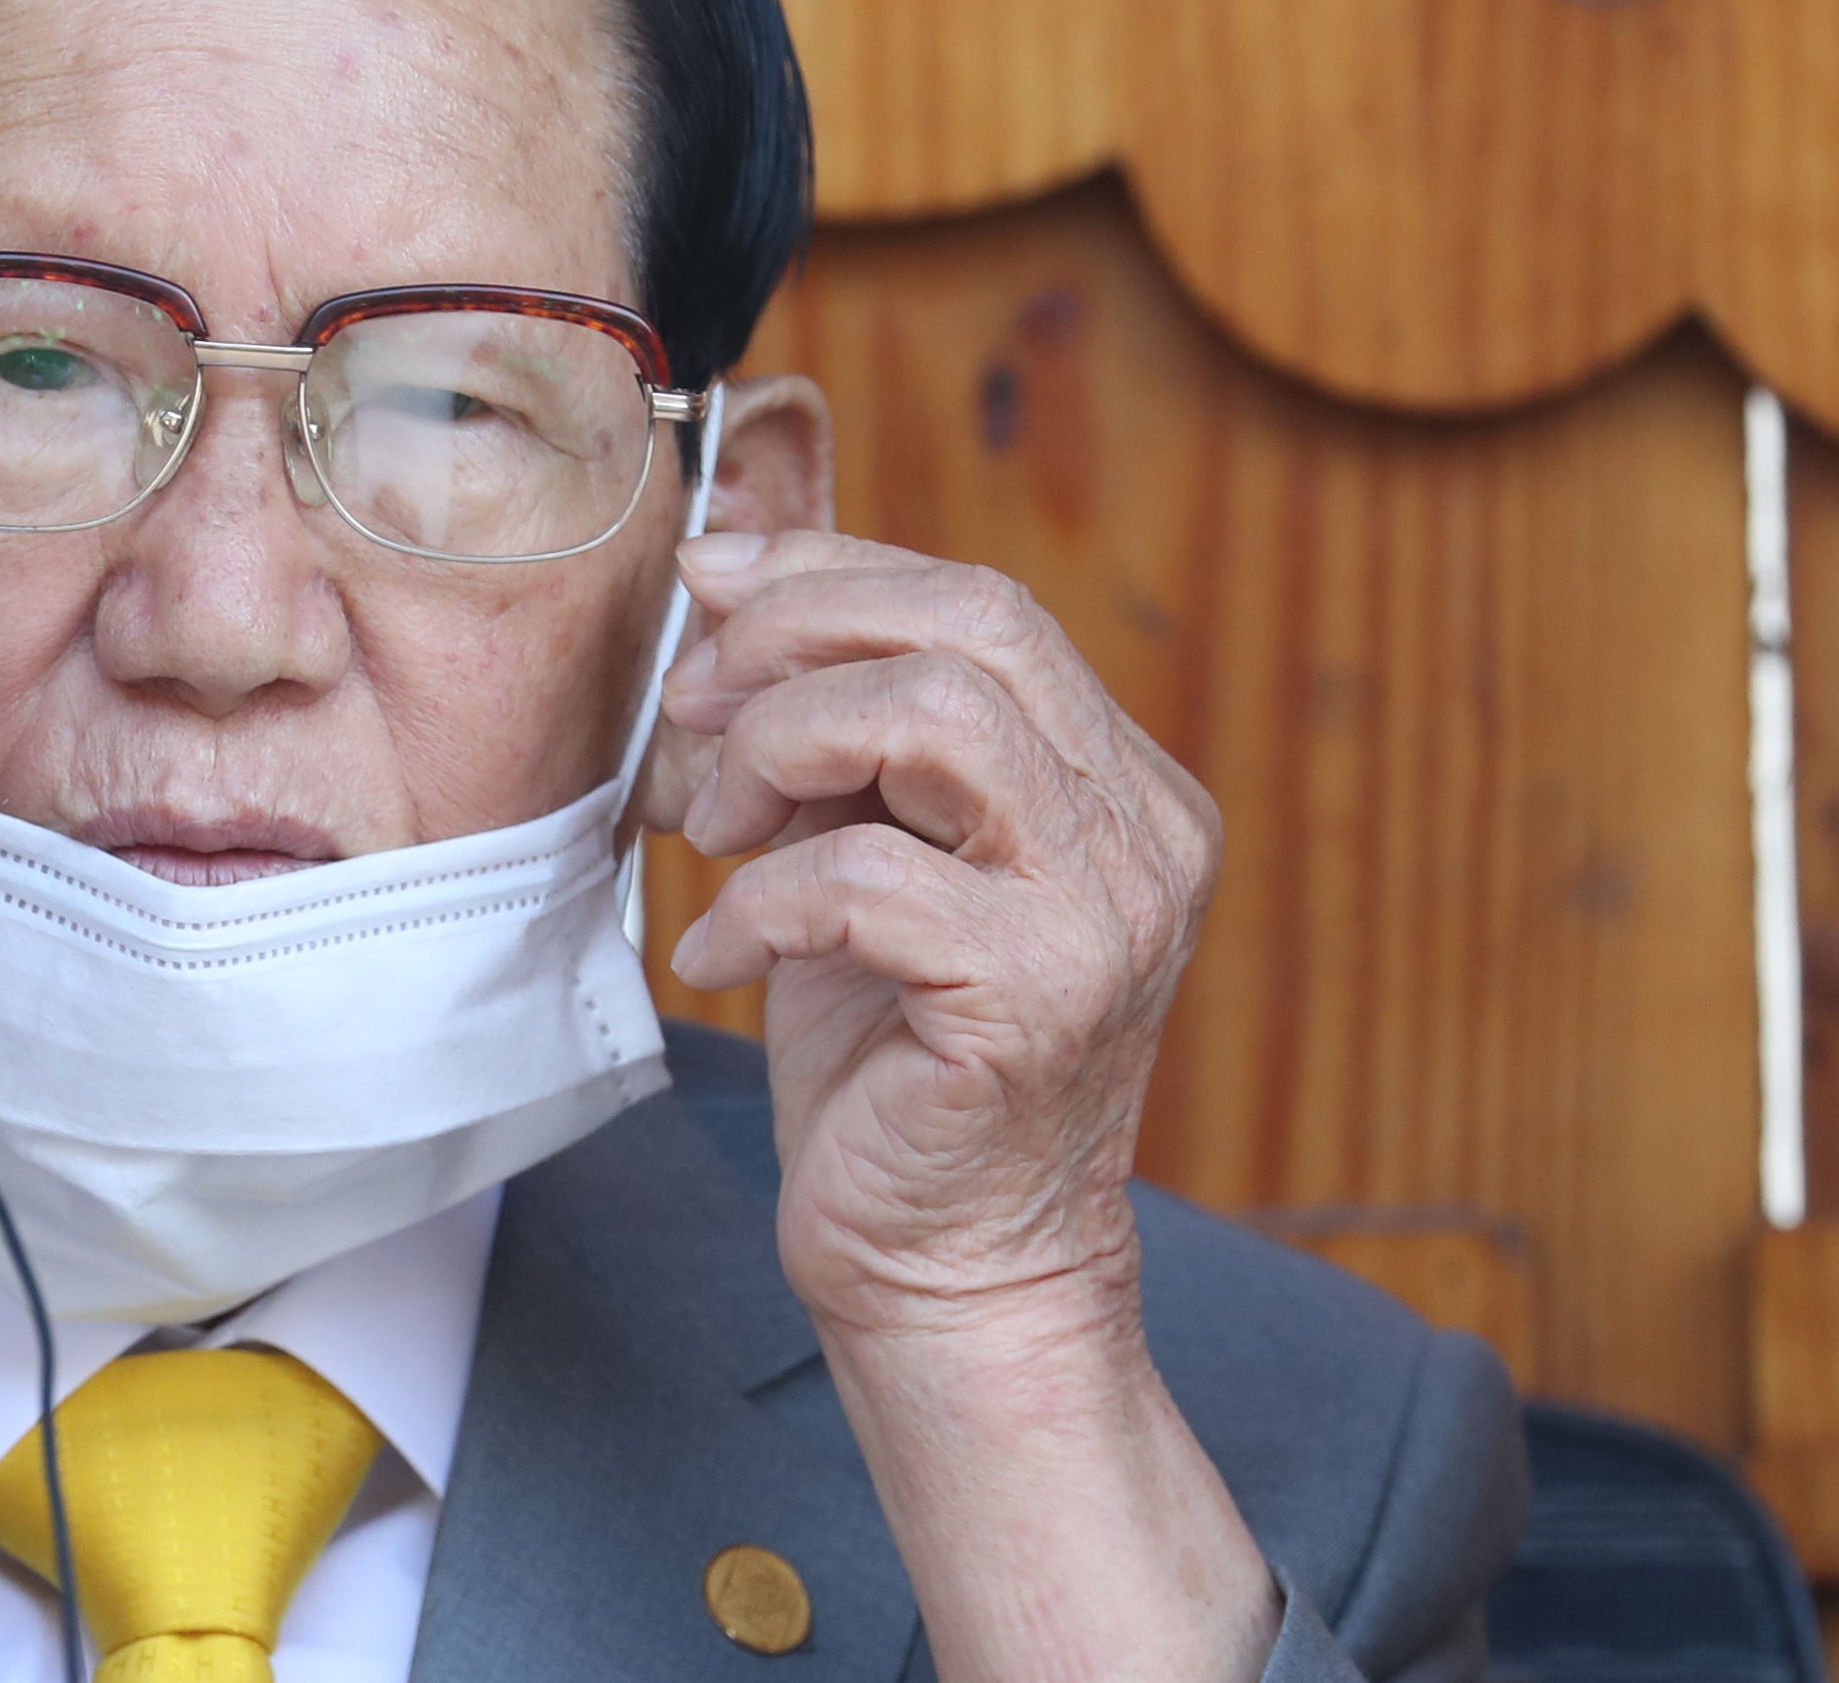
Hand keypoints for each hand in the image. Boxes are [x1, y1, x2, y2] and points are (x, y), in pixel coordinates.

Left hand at [655, 532, 1267, 1680]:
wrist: (945, 1269)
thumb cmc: (891, 1061)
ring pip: (932, 719)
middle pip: (973, 628)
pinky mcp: (1036, 999)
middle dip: (797, 637)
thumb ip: (833, 724)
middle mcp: (1143, 834)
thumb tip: (729, 570)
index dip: (832, 571)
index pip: (985, 604)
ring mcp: (1107, 914)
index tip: (710, 588)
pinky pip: (864, 878)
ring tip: (717, 834)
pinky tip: (726, 957)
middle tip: (696, 708)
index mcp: (1117, 783)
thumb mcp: (861, 849)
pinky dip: (760, 901)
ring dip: (780, 749)